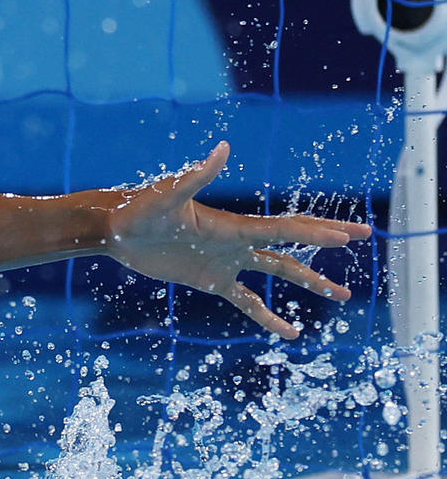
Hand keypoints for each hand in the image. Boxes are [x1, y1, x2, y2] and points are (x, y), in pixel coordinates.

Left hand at [103, 143, 371, 338]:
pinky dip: (267, 315)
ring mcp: (226, 262)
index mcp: (232, 225)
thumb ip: (196, 176)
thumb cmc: (139, 210)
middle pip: (291, 245)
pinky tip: (289, 331)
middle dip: (325, 240)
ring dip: (309, 282)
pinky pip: (246, 302)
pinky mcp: (210, 280)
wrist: (117, 231)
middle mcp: (236, 242)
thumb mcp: (167, 196)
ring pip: (277, 273)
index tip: (347, 236)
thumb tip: (223, 147)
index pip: (282, 229)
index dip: (313, 233)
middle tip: (362, 236)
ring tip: (341, 295)